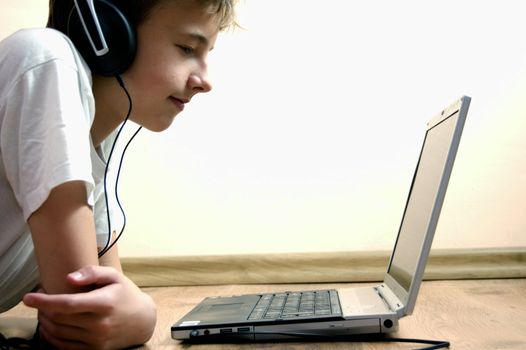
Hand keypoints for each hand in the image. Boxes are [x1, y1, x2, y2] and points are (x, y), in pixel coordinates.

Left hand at [23, 265, 156, 349]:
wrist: (142, 320)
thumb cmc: (126, 294)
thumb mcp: (114, 276)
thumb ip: (93, 272)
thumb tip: (69, 278)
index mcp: (105, 303)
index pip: (67, 304)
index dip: (44, 301)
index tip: (28, 297)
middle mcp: (100, 324)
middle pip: (59, 319)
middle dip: (42, 309)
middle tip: (39, 300)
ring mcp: (97, 340)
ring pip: (58, 333)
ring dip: (45, 322)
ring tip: (44, 311)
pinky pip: (64, 347)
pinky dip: (51, 337)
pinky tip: (49, 326)